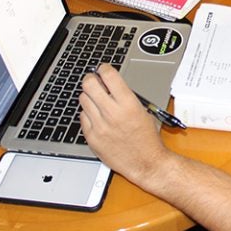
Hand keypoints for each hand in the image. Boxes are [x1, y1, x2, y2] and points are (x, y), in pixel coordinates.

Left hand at [79, 64, 167, 179]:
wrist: (146, 162)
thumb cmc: (147, 138)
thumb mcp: (142, 110)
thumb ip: (125, 96)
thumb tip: (110, 84)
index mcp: (128, 103)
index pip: (108, 75)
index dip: (104, 68)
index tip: (103, 69)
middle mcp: (112, 113)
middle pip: (89, 84)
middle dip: (91, 79)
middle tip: (94, 80)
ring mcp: (100, 125)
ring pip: (83, 99)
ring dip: (89, 97)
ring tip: (98, 101)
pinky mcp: (92, 137)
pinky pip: (82, 117)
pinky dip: (88, 114)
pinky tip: (97, 117)